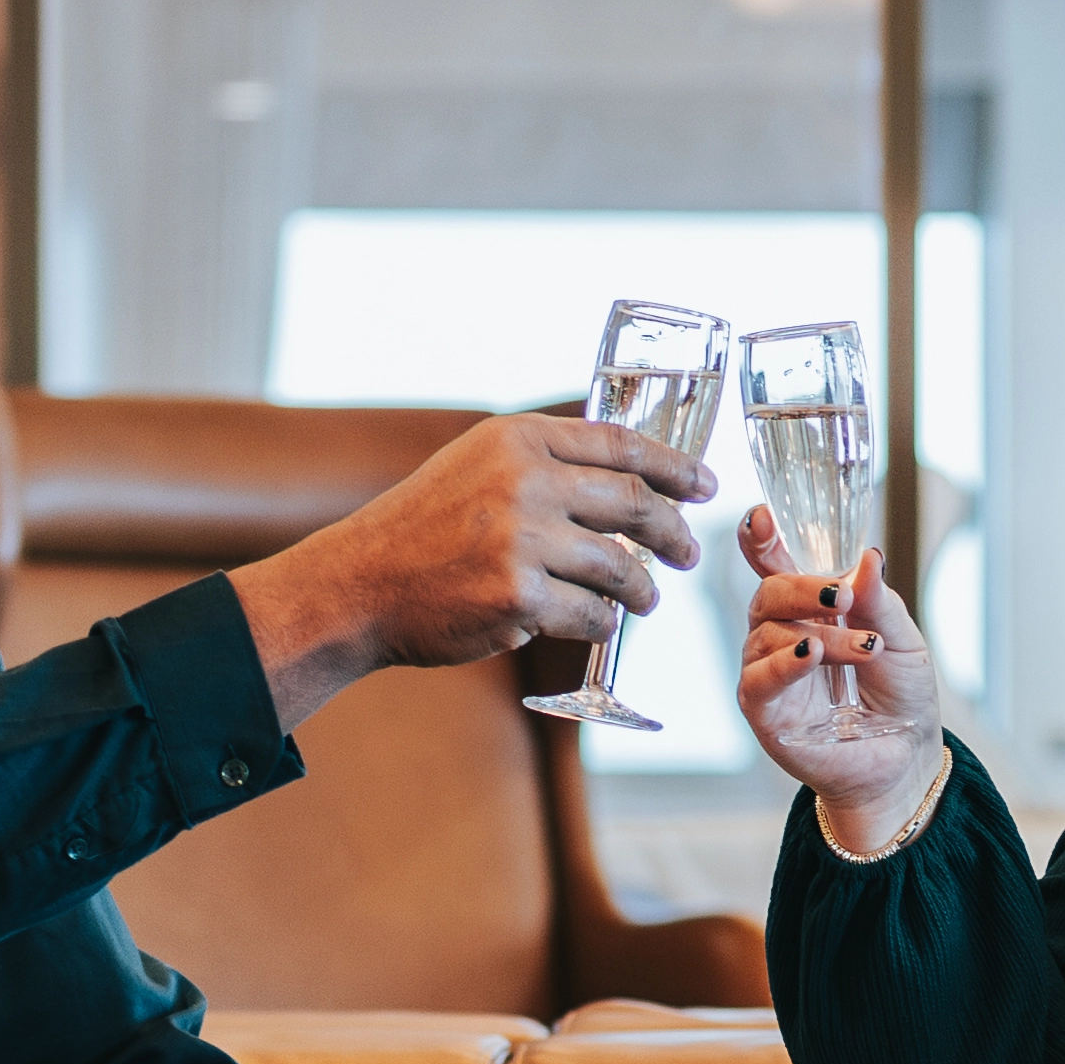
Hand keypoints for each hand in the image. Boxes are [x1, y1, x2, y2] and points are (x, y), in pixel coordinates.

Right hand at [241, 408, 706, 722]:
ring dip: (642, 589)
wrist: (360, 584)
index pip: (620, 444)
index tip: (704, 484)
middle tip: (687, 551)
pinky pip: (590, 614)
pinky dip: (601, 623)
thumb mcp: (477, 467)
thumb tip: (626, 480)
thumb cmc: (422, 530)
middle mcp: (523, 481)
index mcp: (517, 440)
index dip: (674, 465)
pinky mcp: (518, 597)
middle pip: (634, 502)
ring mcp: (521, 540)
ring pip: (620, 567)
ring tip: (644, 599)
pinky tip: (597, 622)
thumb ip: (542, 463)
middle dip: (672, 531)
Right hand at [732, 513, 956, 852]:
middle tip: (842, 596)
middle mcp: (782, 636)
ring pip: (771, 634)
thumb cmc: (900, 699)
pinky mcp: (764, 712)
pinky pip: (757, 679)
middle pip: (768, 593)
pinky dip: (782, 664)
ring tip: (864, 648)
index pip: (775, 566)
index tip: (762, 517)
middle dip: (802, 586)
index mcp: (811, 610)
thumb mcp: (903, 641)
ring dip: (821, 635)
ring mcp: (769, 673)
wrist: (906, 760)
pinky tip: (810, 656)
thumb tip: (866, 557)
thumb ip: (879, 602)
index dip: (761, 540)